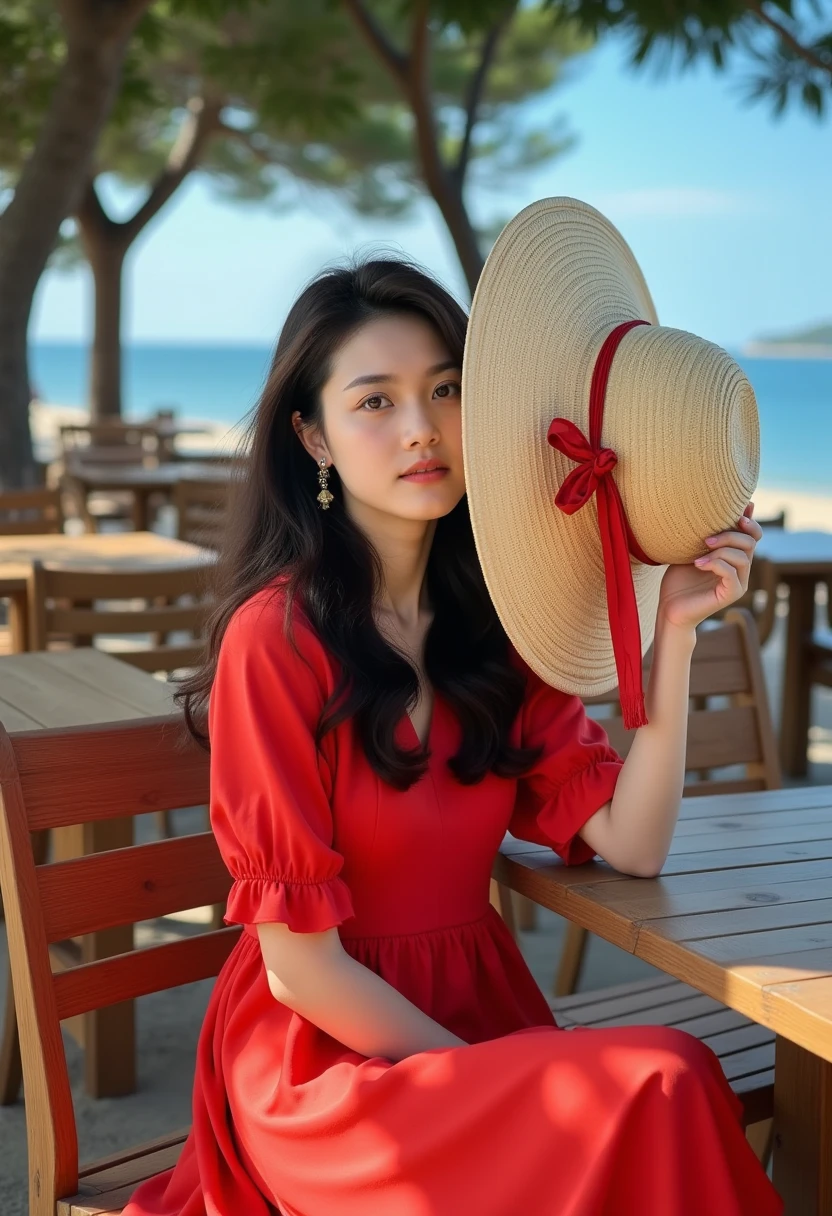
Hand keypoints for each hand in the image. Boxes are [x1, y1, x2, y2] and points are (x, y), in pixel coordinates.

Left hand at [657, 503, 762, 631]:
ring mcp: (739, 583)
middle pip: (750, 542)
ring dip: (721, 550)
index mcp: (734, 558)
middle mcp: (741, 570)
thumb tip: (711, 509)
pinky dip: (715, 564)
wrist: (669, 608)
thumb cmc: (678, 580)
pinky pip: (732, 573)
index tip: (737, 512)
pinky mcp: (732, 594)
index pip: (753, 536)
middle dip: (729, 535)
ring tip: (698, 555)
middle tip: (705, 539)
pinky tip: (698, 564)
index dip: (750, 522)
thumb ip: (705, 534)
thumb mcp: (691, 551)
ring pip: (743, 557)